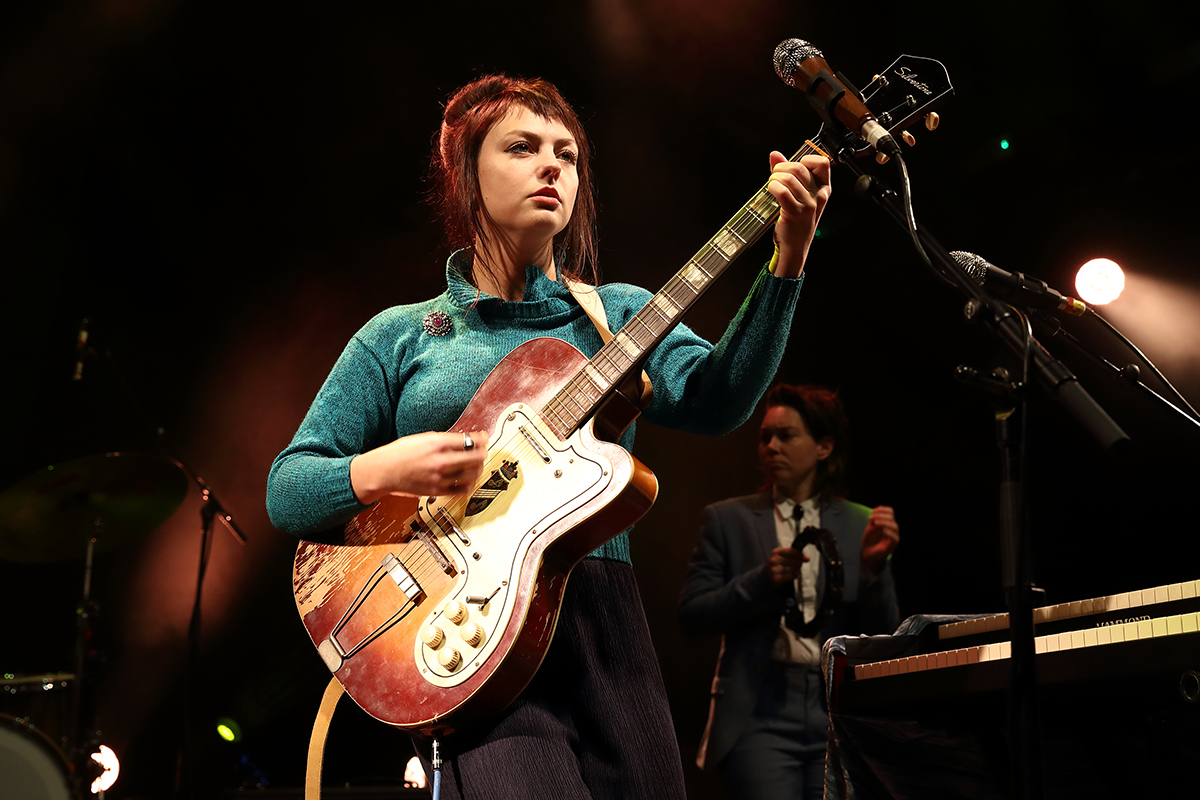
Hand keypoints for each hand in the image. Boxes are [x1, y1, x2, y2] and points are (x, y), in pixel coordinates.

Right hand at [350, 430, 489, 502]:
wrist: (383, 471)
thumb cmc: (399, 453)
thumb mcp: (422, 438)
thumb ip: (443, 440)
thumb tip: (461, 440)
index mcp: (437, 443)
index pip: (470, 440)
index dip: (482, 439)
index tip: (484, 439)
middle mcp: (441, 460)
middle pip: (475, 457)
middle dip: (483, 453)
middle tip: (483, 452)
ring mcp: (440, 477)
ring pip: (472, 474)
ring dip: (478, 469)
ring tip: (477, 466)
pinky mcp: (437, 491)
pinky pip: (462, 490)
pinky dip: (469, 484)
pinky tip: (469, 480)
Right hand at [764, 546, 808, 585]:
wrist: (769, 575)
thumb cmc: (779, 564)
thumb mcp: (784, 556)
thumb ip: (794, 554)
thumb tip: (806, 558)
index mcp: (775, 552)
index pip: (791, 551)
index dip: (800, 555)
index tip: (806, 558)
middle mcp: (773, 560)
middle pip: (794, 561)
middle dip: (799, 563)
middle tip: (798, 565)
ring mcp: (774, 570)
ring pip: (794, 569)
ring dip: (798, 570)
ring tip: (796, 571)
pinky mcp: (776, 578)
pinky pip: (792, 576)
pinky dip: (795, 576)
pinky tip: (793, 575)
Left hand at [765, 151, 831, 277]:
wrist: (795, 246)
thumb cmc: (797, 220)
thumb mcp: (798, 194)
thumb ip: (787, 172)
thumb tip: (775, 155)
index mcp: (823, 188)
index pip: (822, 162)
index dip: (804, 160)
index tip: (793, 167)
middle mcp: (819, 195)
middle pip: (799, 168)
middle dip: (781, 168)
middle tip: (774, 176)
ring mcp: (808, 205)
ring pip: (789, 179)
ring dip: (774, 178)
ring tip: (771, 185)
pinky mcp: (795, 213)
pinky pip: (782, 192)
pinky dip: (772, 187)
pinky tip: (770, 190)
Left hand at [861, 505, 899, 574]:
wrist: (866, 553)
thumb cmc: (868, 540)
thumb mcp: (869, 527)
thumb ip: (873, 519)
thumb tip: (877, 510)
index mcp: (887, 523)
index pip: (890, 512)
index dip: (883, 509)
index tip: (873, 511)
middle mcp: (892, 529)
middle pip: (892, 517)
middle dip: (881, 515)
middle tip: (870, 518)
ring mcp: (894, 537)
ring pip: (895, 526)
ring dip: (884, 522)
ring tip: (875, 523)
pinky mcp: (893, 545)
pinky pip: (895, 537)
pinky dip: (889, 532)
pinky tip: (882, 530)